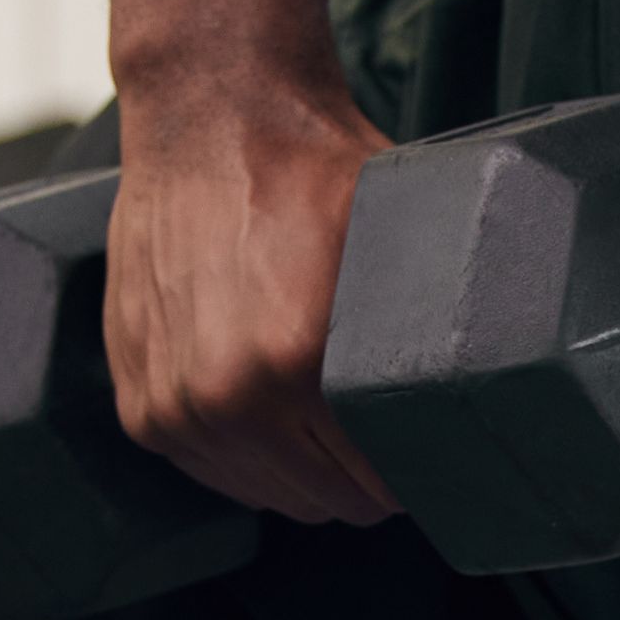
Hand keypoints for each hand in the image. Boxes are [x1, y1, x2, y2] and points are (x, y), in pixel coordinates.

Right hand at [98, 63, 401, 529]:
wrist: (208, 116)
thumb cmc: (307, 170)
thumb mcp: (396, 247)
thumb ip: (421, 338)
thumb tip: (481, 397)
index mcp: (291, 367)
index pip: (375, 486)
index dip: (410, 474)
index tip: (424, 452)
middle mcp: (221, 400)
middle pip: (323, 502)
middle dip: (360, 478)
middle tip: (381, 434)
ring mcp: (171, 408)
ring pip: (266, 495)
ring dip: (301, 470)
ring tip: (325, 417)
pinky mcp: (138, 402)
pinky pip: (211, 470)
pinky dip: (246, 454)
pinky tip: (273, 408)